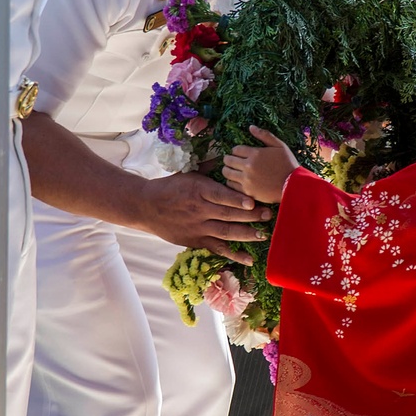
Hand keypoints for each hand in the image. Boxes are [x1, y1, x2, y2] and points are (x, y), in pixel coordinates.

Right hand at [138, 171, 269, 261]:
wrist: (147, 206)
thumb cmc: (171, 187)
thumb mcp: (189, 173)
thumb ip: (210, 168)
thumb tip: (229, 156)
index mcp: (198, 190)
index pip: (220, 196)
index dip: (237, 200)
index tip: (253, 202)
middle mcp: (199, 210)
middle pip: (228, 214)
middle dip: (250, 216)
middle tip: (268, 215)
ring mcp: (198, 228)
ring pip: (226, 233)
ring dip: (246, 234)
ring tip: (263, 235)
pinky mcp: (196, 241)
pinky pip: (218, 249)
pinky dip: (233, 255)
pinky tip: (249, 260)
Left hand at [223, 127, 299, 204]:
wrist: (294, 186)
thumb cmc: (288, 165)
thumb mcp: (280, 146)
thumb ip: (265, 135)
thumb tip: (250, 127)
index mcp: (255, 153)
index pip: (235, 149)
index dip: (236, 150)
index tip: (239, 153)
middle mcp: (248, 166)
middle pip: (228, 160)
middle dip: (229, 159)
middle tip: (232, 161)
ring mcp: (246, 179)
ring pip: (226, 173)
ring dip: (227, 170)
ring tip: (232, 170)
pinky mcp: (247, 191)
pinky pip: (231, 185)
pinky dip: (231, 182)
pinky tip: (236, 180)